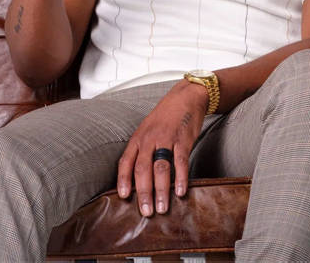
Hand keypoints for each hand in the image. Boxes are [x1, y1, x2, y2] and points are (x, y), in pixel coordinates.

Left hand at [117, 80, 208, 216]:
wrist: (185, 97)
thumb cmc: (165, 116)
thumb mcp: (146, 129)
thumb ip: (141, 150)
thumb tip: (135, 177)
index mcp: (138, 138)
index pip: (126, 161)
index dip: (124, 180)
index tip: (124, 197)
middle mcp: (149, 139)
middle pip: (142, 169)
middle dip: (143, 192)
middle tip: (146, 212)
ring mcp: (166, 139)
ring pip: (160, 168)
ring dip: (161, 190)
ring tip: (162, 208)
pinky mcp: (183, 139)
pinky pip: (180, 161)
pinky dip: (180, 178)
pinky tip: (180, 191)